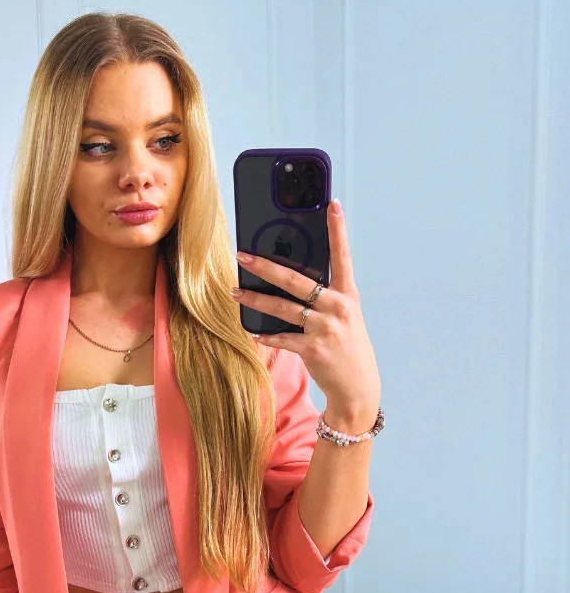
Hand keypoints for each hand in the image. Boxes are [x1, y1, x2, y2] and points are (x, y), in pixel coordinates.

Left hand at [232, 199, 380, 423]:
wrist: (358, 387)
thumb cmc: (348, 347)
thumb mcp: (345, 317)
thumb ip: (326, 297)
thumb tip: (294, 280)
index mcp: (347, 295)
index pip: (342, 256)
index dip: (338, 230)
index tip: (332, 205)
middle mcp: (337, 308)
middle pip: (296, 280)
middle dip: (266, 267)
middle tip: (244, 255)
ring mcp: (325, 329)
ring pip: (282, 308)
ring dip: (255, 300)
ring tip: (235, 291)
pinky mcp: (313, 350)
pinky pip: (282, 339)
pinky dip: (267, 336)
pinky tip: (255, 334)